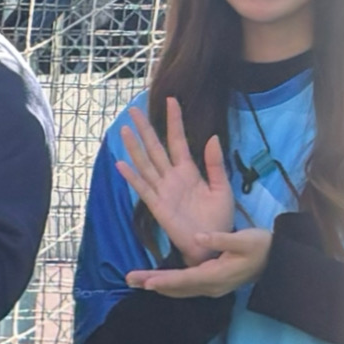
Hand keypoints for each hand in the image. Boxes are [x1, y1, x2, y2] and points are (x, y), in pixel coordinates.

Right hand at [112, 103, 245, 267]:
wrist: (212, 243)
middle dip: (145, 129)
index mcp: (189, 170)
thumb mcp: (222, 188)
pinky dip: (132, 176)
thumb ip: (215, 164)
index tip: (172, 101)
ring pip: (145, 164)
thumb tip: (212, 138)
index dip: (175, 121)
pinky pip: (143, 188)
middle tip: (133, 110)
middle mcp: (172, 177)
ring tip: (124, 130)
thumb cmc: (218, 217)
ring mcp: (162, 190)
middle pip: (155, 148)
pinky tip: (121, 163)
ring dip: (134, 148)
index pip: (178, 140)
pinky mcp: (157, 205)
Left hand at [126, 225, 270, 297]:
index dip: (165, 280)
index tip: (146, 282)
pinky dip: (169, 285)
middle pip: (177, 287)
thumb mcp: (246, 239)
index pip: (185, 279)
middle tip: (129, 280)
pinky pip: (186, 288)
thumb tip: (199, 236)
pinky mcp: (212, 284)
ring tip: (134, 281)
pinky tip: (156, 282)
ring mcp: (212, 288)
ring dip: (157, 285)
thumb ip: (222, 239)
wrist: (277, 260)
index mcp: (217, 275)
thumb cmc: (262, 246)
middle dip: (152, 283)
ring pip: (180, 289)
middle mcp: (211, 286)